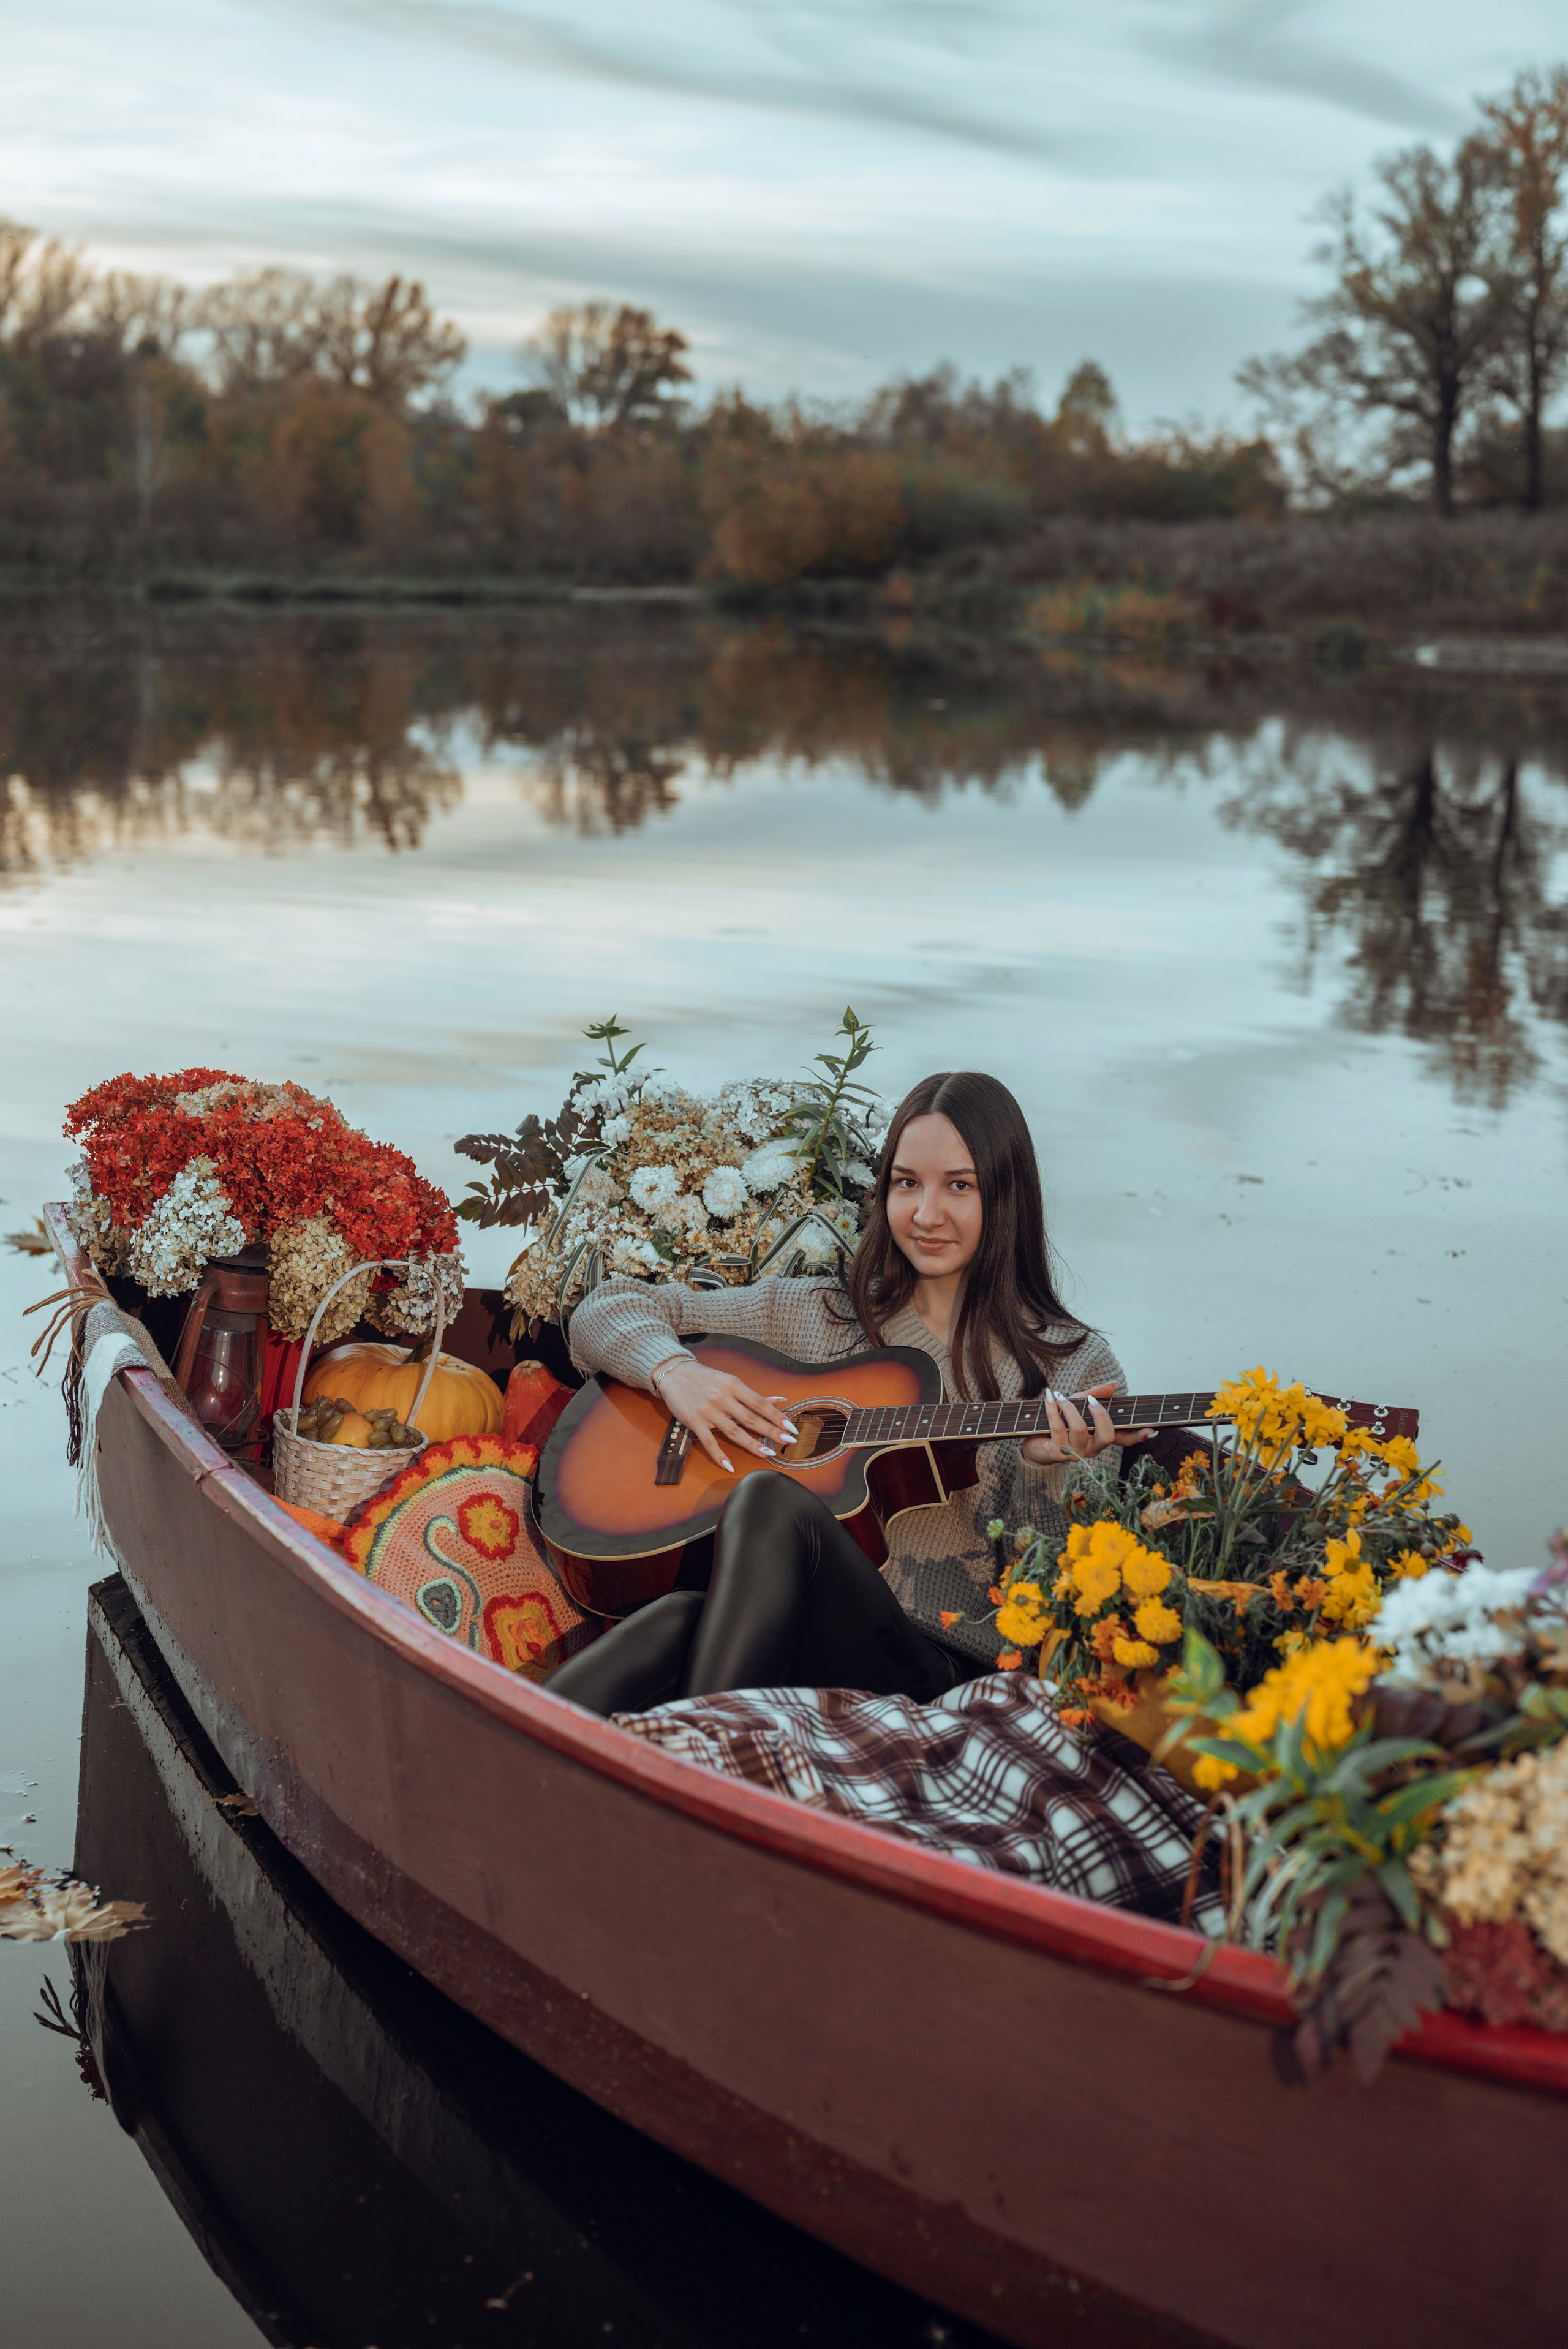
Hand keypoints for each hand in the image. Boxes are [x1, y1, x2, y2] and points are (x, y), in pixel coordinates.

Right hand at [651, 1358, 795, 1474]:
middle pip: (750, 1418)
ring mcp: (708, 1411)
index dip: (776, 1416)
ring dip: (751, 1444)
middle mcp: (722, 1398)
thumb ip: (753, 1395)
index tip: (790, 1426)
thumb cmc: (705, 1378)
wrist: (674, 1373)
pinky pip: (708, 1442)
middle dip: (771, 1431)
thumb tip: (779, 1400)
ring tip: (767, 1454)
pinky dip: (719, 1455)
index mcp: (733, 1385)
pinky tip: (730, 1466)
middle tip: (788, 1441)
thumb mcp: (730, 1381)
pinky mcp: (694, 1421)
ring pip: (733, 1431)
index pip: (759, 1403)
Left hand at [1020, 1382, 1154, 1468]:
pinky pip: (1058, 1428)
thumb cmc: (1059, 1422)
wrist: (1033, 1440)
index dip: (1138, 1435)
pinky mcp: (1058, 1453)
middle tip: (1091, 1400)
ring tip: (1059, 1395)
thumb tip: (1114, 1385)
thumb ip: (1095, 1394)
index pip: (1124, 1438)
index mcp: (1100, 1437)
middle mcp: (1092, 1448)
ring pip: (1081, 1429)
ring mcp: (1076, 1452)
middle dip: (1101, 1414)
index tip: (1151, 1429)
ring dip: (1069, 1408)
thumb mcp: (1077, 1404)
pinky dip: (1053, 1410)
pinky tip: (1049, 1398)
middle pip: (1107, 1435)